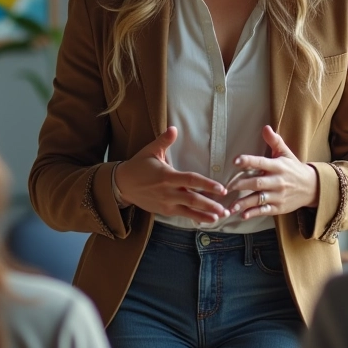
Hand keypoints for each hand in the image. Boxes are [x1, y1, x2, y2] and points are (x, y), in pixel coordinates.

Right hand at [115, 126, 229, 223]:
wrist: (122, 184)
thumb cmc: (139, 165)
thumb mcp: (150, 150)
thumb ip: (164, 140)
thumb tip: (174, 128)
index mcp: (167, 176)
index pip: (190, 180)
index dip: (206, 184)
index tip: (221, 188)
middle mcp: (168, 192)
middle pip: (192, 199)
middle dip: (210, 204)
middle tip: (225, 207)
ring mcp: (166, 203)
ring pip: (188, 211)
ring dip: (205, 214)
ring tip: (220, 216)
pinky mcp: (164, 211)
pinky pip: (182, 215)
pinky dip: (195, 218)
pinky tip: (206, 220)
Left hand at [225, 125, 319, 219]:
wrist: (311, 187)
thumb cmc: (294, 168)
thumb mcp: (286, 153)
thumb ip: (274, 141)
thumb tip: (265, 127)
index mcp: (278, 166)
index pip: (261, 162)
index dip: (248, 161)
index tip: (235, 161)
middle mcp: (278, 181)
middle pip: (257, 183)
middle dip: (241, 185)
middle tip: (226, 187)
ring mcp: (278, 196)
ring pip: (259, 199)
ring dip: (244, 203)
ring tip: (230, 206)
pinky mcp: (279, 208)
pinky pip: (265, 211)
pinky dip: (254, 213)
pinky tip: (243, 215)